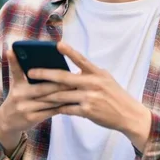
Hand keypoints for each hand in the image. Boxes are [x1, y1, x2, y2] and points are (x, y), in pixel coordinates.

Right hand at [0, 49, 68, 154]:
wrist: (7, 122)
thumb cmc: (19, 99)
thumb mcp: (19, 87)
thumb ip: (28, 77)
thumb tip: (49, 65)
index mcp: (17, 85)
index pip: (16, 71)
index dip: (14, 61)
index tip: (12, 50)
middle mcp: (19, 95)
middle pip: (42, 87)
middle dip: (59, 83)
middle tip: (74, 77)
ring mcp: (25, 108)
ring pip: (48, 100)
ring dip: (64, 95)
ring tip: (77, 89)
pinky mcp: (31, 118)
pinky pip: (50, 111)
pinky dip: (61, 106)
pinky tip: (72, 102)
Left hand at [30, 42, 151, 150]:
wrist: (128, 114)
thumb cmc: (115, 96)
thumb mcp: (106, 80)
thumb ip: (89, 75)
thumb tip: (71, 73)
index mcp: (98, 73)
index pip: (81, 60)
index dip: (69, 51)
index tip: (58, 44)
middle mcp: (93, 83)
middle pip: (64, 77)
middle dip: (45, 74)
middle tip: (30, 72)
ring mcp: (90, 97)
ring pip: (62, 94)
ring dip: (46, 94)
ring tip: (34, 93)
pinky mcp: (87, 111)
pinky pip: (67, 108)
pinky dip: (57, 108)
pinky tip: (49, 108)